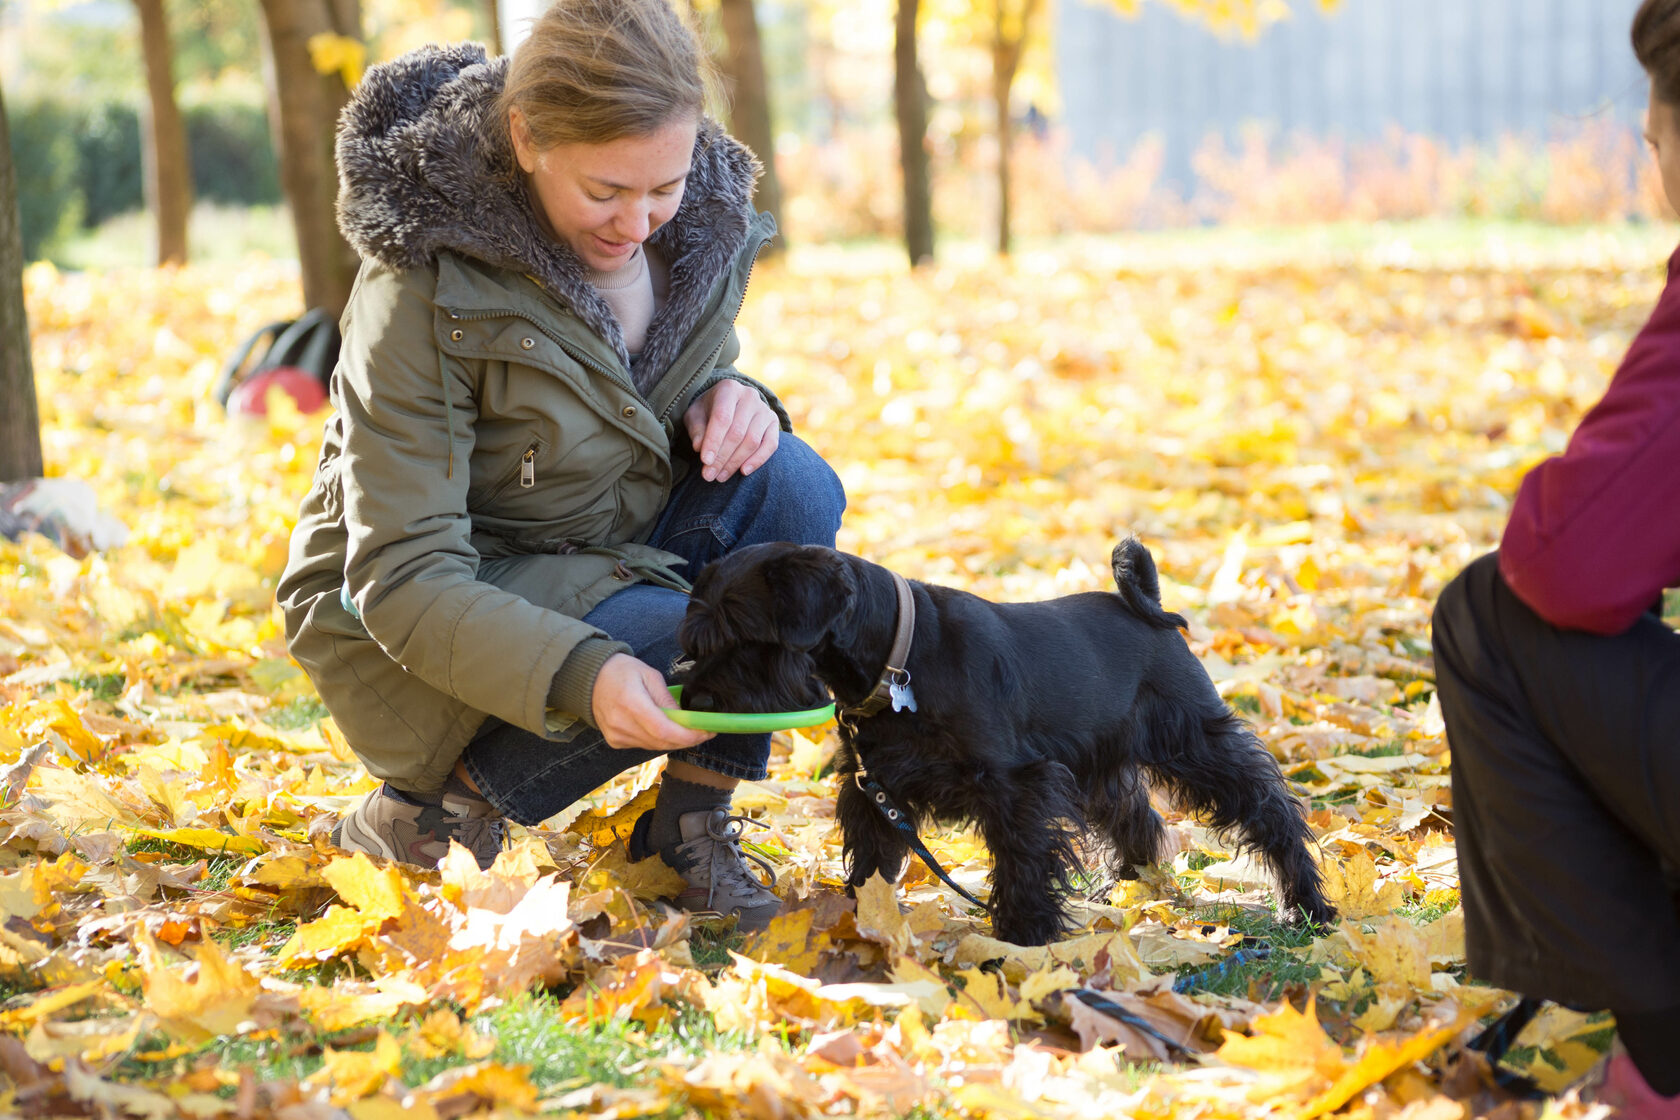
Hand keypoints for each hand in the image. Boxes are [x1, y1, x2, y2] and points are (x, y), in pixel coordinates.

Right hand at [591, 654, 714, 751]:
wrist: (590, 679)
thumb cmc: (621, 671)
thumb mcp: (649, 675)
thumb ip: (667, 699)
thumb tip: (684, 718)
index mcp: (632, 704)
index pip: (665, 730)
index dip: (688, 736)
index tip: (707, 731)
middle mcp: (622, 724)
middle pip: (662, 742)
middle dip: (687, 739)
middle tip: (704, 730)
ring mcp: (616, 736)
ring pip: (654, 746)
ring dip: (673, 740)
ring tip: (686, 728)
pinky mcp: (615, 741)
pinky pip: (643, 745)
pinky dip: (658, 740)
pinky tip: (663, 728)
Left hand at [683, 379, 778, 481]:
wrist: (729, 404)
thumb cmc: (708, 411)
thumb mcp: (695, 415)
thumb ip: (696, 429)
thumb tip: (699, 447)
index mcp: (729, 389)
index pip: (722, 417)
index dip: (714, 441)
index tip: (704, 461)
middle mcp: (750, 396)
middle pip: (738, 432)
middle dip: (722, 457)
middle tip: (709, 475)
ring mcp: (764, 409)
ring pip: (752, 441)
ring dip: (735, 462)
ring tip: (720, 476)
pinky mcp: (774, 422)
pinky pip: (770, 445)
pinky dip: (758, 460)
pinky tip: (743, 471)